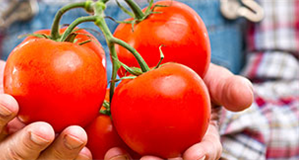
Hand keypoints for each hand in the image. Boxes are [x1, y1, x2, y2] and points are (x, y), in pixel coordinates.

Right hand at [0, 52, 91, 159]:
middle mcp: (9, 149)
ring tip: (77, 135)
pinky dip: (80, 158)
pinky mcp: (58, 156)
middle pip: (16, 154)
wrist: (30, 98)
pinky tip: (92, 151)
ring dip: (61, 152)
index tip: (9, 102)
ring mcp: (35, 156)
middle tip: (44, 131)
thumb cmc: (6, 86)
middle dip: (29, 143)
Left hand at [104, 63, 253, 159]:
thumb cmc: (197, 79)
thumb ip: (229, 88)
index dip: (201, 156)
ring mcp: (150, 147)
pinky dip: (112, 151)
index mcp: (200, 141)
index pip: (204, 153)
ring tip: (116, 156)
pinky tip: (102, 147)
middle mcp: (175, 149)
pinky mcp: (127, 139)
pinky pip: (120, 149)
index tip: (194, 155)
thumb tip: (245, 96)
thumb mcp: (216, 79)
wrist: (170, 75)